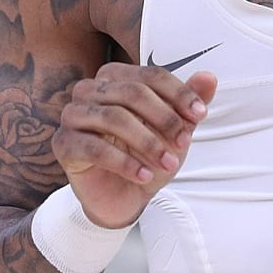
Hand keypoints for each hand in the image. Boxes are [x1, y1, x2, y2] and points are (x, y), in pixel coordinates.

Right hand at [51, 65, 214, 228]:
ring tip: (168, 164)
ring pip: (113, 118)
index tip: (200, 115)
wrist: (124, 197)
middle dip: (164, 119)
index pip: (151, 75)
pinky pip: (94, 148)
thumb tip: (209, 77)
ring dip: (148, 143)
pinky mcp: (63, 144)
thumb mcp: (174, 128)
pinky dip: (125, 163)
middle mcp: (89, 90)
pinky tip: (145, 176)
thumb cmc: (146, 155)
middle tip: (185, 143)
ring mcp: (72, 115)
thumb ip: (189, 101)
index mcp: (115, 77)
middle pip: (132, 92)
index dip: (179, 93)